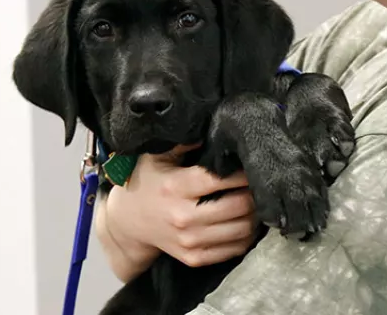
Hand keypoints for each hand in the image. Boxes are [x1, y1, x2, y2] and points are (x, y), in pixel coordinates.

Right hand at [99, 143, 257, 273]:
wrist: (128, 223)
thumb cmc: (147, 182)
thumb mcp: (156, 156)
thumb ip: (183, 143)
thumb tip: (212, 127)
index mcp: (174, 187)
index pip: (219, 179)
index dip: (240, 173)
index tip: (248, 165)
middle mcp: (183, 216)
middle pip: (238, 206)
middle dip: (253, 193)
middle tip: (258, 184)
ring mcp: (190, 241)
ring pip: (242, 230)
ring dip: (254, 215)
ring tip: (255, 202)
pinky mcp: (194, 258)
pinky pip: (234, 249)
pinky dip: (246, 236)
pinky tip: (244, 221)